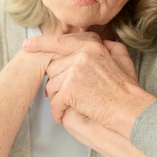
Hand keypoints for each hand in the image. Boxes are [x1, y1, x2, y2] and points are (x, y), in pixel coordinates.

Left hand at [23, 33, 153, 135]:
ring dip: (59, 99)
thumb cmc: (127, 89)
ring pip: (51, 85)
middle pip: (53, 68)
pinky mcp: (70, 89)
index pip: (58, 41)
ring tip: (73, 105)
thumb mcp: (121, 59)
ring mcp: (74, 70)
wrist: (129, 110)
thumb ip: (109, 46)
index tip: (27, 45)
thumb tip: (101, 41)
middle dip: (57, 83)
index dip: (40, 44)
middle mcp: (81, 54)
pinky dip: (58, 112)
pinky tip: (65, 115)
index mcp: (91, 46)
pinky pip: (54, 101)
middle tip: (69, 95)